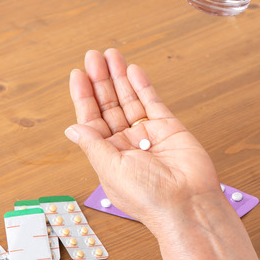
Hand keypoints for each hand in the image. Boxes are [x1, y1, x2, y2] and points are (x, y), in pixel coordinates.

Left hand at [65, 49, 219, 229]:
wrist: (187, 204)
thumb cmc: (149, 198)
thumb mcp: (111, 170)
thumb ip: (93, 145)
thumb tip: (73, 128)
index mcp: (108, 156)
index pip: (91, 120)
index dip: (83, 97)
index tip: (77, 74)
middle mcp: (126, 144)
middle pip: (109, 105)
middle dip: (100, 80)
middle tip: (93, 56)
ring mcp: (148, 134)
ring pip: (129, 100)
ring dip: (119, 77)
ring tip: (111, 55)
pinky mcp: (169, 128)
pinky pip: (152, 102)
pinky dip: (143, 85)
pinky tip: (132, 70)